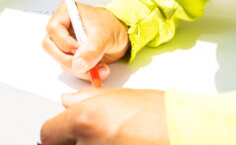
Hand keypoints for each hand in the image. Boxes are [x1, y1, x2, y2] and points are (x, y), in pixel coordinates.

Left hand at [40, 87, 168, 144]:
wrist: (187, 132)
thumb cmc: (160, 113)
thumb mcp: (119, 95)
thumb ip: (86, 99)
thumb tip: (68, 101)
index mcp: (84, 120)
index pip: (48, 133)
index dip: (55, 133)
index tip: (62, 133)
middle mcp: (89, 143)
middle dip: (70, 143)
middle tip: (89, 136)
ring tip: (113, 139)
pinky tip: (121, 144)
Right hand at [42, 3, 128, 81]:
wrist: (122, 35)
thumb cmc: (112, 25)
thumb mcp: (104, 34)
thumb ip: (92, 48)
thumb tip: (78, 63)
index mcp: (66, 13)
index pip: (53, 29)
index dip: (65, 43)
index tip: (80, 49)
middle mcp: (62, 28)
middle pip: (51, 47)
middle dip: (69, 60)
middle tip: (86, 65)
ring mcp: (65, 43)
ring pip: (61, 61)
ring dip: (80, 70)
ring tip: (100, 68)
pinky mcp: (72, 55)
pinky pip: (70, 68)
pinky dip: (84, 73)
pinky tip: (99, 70)